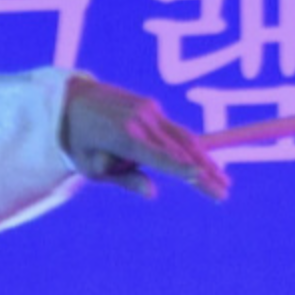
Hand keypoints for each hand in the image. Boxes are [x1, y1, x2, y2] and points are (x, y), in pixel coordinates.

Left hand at [62, 74, 230, 202]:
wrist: (70, 100)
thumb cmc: (77, 142)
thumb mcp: (91, 168)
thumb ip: (124, 180)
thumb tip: (153, 194)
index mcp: (123, 137)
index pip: (157, 156)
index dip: (180, 168)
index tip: (200, 177)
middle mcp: (140, 120)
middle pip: (179, 151)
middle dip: (203, 174)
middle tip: (224, 194)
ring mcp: (148, 109)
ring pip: (184, 138)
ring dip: (206, 160)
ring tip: (224, 181)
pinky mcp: (151, 106)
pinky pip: (175, 130)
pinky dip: (191, 148)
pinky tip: (206, 165)